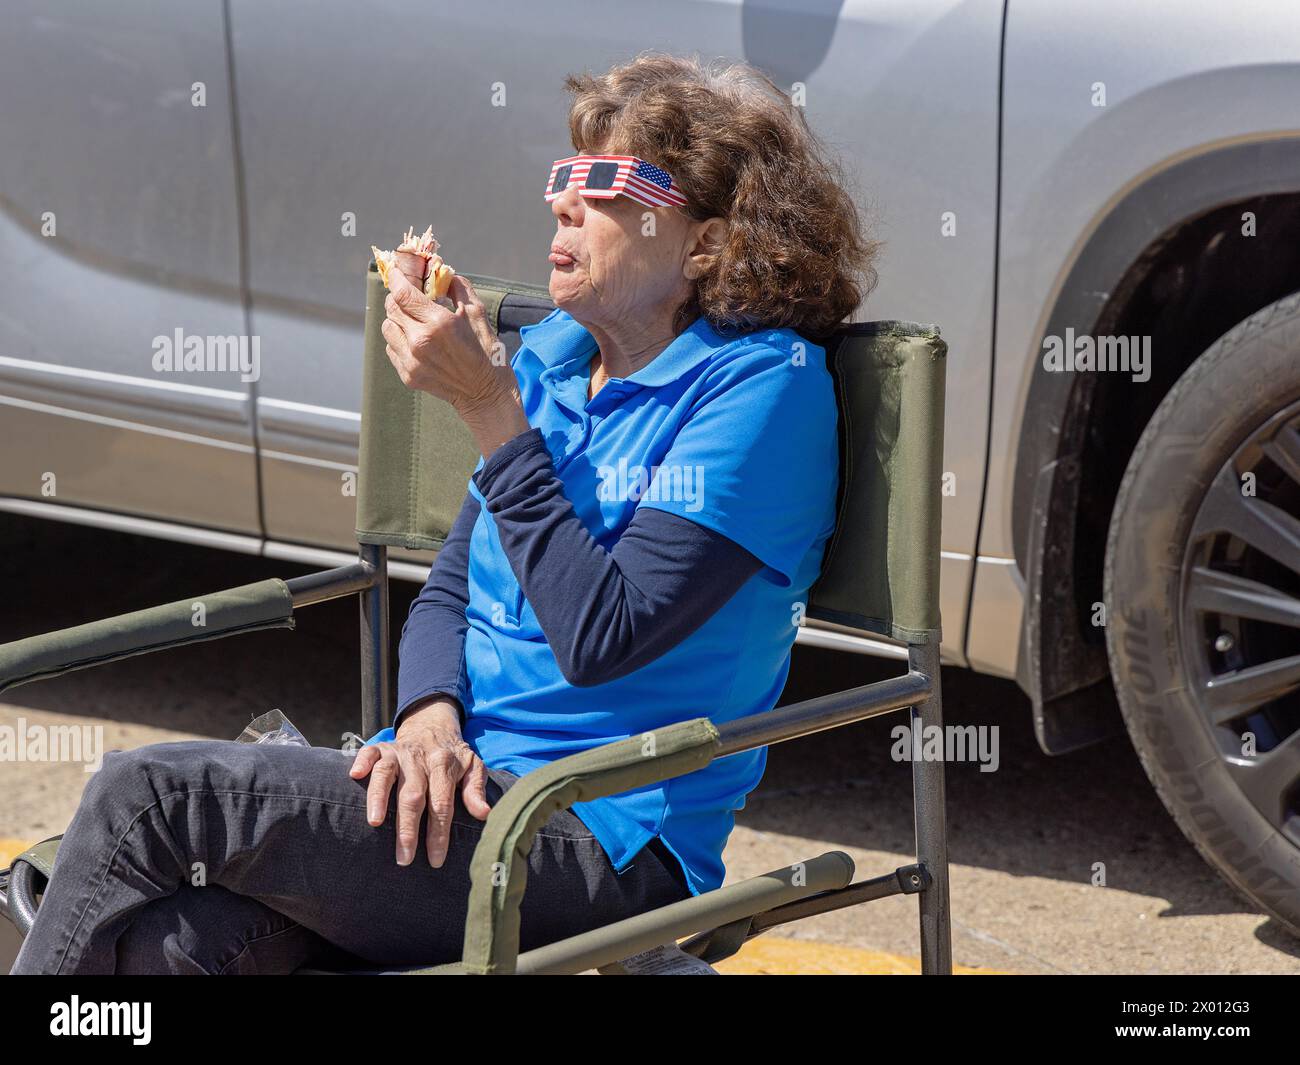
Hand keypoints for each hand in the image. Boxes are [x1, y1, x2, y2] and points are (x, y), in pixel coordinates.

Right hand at [348, 697, 491, 866]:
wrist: (434, 725)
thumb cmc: (452, 756)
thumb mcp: (473, 767)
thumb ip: (476, 790)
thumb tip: (485, 814)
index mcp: (444, 766)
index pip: (442, 804)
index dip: (438, 833)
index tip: (435, 860)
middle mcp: (421, 759)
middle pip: (413, 795)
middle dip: (408, 828)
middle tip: (404, 858)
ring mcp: (399, 752)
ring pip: (387, 774)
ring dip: (379, 797)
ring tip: (375, 823)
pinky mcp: (382, 747)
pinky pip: (370, 751)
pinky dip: (362, 761)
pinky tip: (355, 775)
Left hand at [381, 270, 528, 456]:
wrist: (486, 395)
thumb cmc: (487, 353)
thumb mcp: (478, 314)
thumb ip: (458, 288)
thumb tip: (442, 272)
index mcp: (439, 323)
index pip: (402, 293)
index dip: (396, 278)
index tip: (396, 271)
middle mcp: (420, 341)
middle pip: (391, 308)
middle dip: (399, 298)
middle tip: (410, 297)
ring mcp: (411, 360)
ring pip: (387, 327)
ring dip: (397, 320)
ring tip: (414, 322)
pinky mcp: (408, 375)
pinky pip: (391, 348)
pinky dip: (400, 340)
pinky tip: (418, 343)